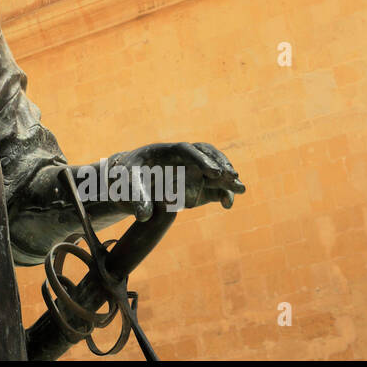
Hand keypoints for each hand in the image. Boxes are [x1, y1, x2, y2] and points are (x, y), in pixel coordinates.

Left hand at [107, 142, 245, 221]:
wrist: (127, 184)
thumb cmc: (125, 178)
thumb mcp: (126, 185)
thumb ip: (136, 198)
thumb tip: (144, 216)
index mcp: (165, 151)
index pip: (186, 150)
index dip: (200, 159)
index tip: (212, 171)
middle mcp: (182, 159)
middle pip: (206, 156)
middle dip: (221, 164)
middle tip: (232, 177)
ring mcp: (192, 172)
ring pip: (215, 171)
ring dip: (228, 179)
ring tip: (240, 189)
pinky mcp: (197, 188)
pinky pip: (213, 189)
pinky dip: (222, 194)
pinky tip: (227, 204)